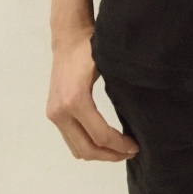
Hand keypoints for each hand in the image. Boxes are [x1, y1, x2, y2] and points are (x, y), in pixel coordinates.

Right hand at [46, 29, 140, 161]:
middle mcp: (61, 112)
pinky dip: (87, 145)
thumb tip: (139, 115)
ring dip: (98, 154)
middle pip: (86, 149)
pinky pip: (71, 140)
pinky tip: (104, 141)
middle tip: (130, 151)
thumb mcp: (108, 68)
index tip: (135, 145)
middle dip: (110, 155)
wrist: (68, 38)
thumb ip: (118, 93)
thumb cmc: (90, 48)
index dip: (120, 145)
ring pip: (76, 149)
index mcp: (75, 100)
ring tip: (118, 149)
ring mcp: (54, 115)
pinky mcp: (53, 114)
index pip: (100, 135)